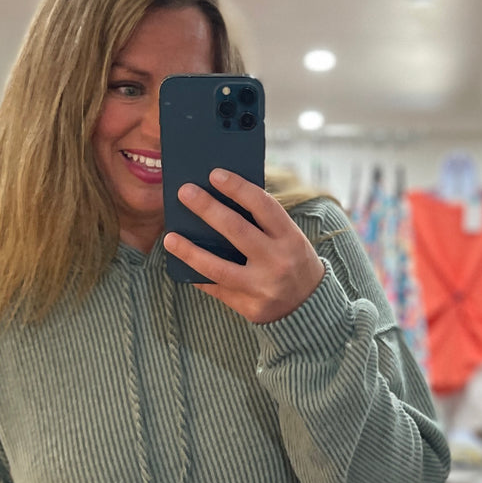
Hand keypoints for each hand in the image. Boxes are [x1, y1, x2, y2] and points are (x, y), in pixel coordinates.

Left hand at [163, 170, 325, 324]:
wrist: (311, 308)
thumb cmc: (293, 262)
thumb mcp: (289, 239)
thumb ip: (262, 224)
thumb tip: (219, 201)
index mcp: (290, 238)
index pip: (262, 205)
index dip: (237, 188)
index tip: (214, 174)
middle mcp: (277, 261)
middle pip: (236, 230)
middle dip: (207, 208)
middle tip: (184, 192)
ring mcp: (262, 286)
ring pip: (218, 267)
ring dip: (189, 251)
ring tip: (170, 237)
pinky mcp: (250, 307)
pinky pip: (216, 289)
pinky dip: (198, 275)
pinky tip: (182, 264)